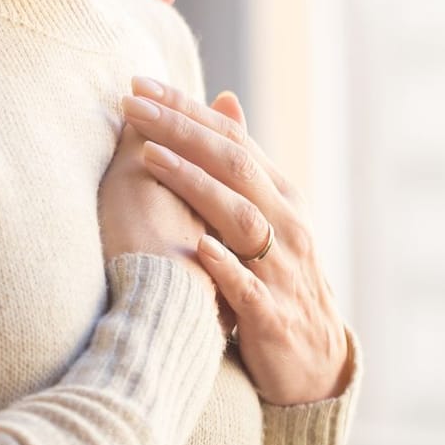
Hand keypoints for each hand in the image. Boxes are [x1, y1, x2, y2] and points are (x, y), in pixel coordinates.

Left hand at [120, 78, 352, 405]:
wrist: (314, 362)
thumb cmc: (276, 276)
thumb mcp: (267, 214)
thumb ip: (241, 162)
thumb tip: (223, 99)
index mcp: (280, 196)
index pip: (231, 138)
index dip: (186, 109)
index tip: (138, 83)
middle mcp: (285, 225)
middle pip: (233, 166)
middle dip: (180, 131)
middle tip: (131, 103)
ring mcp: (281, 271)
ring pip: (240, 219)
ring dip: (195, 185)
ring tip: (149, 157)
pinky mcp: (272, 317)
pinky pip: (249, 288)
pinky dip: (224, 265)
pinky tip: (197, 246)